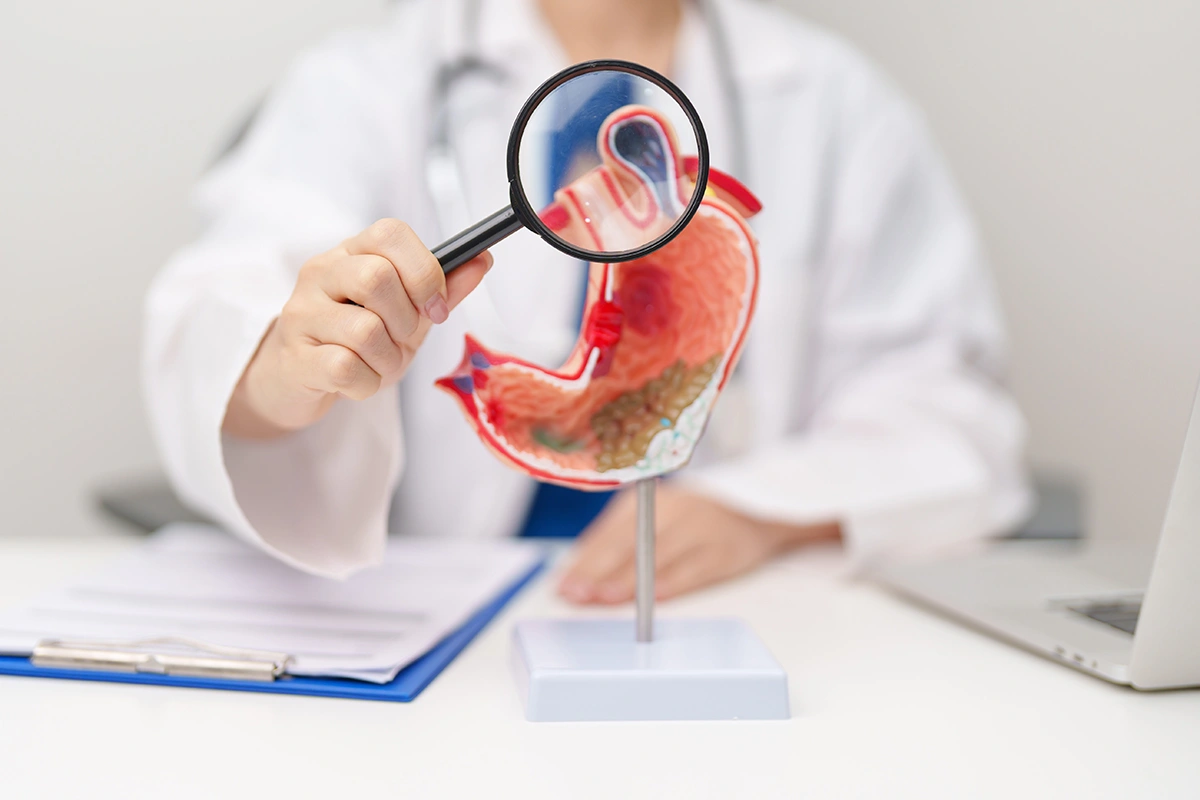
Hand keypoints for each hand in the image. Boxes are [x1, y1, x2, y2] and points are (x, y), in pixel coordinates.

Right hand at [224, 219, 490, 437]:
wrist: (299, 378)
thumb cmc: (357, 338)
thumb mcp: (407, 311)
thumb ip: (444, 287)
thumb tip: (484, 259)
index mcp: (351, 252)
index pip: (390, 234)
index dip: (423, 270)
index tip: (435, 307)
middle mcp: (320, 273)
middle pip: (375, 278)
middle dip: (405, 319)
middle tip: (403, 338)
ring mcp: (301, 313)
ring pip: (364, 330)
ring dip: (388, 358)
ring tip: (378, 363)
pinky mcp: (295, 356)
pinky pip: (345, 368)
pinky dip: (366, 383)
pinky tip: (358, 380)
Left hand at [557, 484, 840, 603]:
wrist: (752, 518)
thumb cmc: (689, 526)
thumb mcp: (652, 524)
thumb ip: (616, 547)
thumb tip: (574, 578)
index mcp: (649, 498)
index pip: (608, 531)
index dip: (583, 559)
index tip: (563, 584)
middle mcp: (673, 507)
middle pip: (628, 541)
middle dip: (597, 571)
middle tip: (575, 594)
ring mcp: (701, 526)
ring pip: (657, 556)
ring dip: (628, 581)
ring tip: (603, 599)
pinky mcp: (725, 549)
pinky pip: (694, 569)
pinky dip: (671, 585)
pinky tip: (652, 600)